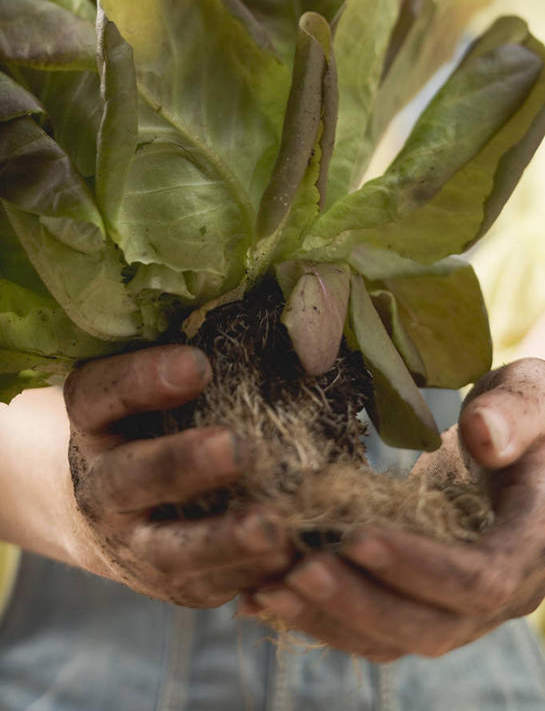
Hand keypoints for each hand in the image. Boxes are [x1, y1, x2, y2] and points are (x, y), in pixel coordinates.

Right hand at [64, 345, 291, 607]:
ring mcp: (131, 542)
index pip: (103, 394)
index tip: (199, 364)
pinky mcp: (168, 583)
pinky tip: (290, 561)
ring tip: (275, 528)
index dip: (145, 379)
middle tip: (236, 448)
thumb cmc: (148, 424)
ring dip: (223, 541)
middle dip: (182, 464)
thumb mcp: (150, 387)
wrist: (106, 509)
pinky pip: (207, 586)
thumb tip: (292, 330)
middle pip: (131, 477)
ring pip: (169, 549)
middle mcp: (103, 484)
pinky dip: (247, 577)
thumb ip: (194, 363)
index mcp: (93, 420)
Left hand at [241, 358, 544, 659]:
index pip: (479, 578)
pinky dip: (325, 616)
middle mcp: (501, 591)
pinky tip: (271, 594)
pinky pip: (377, 627)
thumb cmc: (530, 415)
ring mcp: (462, 604)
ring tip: (269, 590)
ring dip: (332, 618)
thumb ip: (517, 413)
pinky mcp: (426, 599)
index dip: (418, 566)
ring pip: (398, 639)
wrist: (529, 447)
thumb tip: (483, 437)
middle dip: (360, 602)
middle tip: (297, 570)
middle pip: (432, 626)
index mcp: (532, 545)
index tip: (357, 535)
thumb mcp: (534, 396)